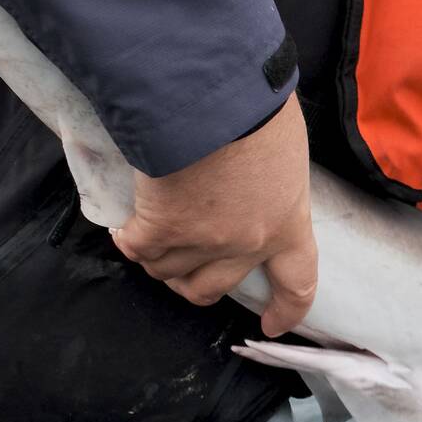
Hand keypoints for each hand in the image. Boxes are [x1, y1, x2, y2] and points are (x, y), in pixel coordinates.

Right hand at [112, 94, 317, 332]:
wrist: (211, 97)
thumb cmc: (256, 109)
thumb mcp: (285, 149)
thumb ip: (273, 182)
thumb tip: (256, 184)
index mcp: (287, 223)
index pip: (297, 282)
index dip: (286, 309)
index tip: (271, 324)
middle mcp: (246, 243)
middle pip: (211, 288)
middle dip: (191, 284)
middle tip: (179, 265)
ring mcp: (201, 240)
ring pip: (166, 270)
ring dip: (155, 256)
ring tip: (149, 231)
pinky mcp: (160, 227)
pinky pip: (136, 248)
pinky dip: (126, 238)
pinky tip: (124, 226)